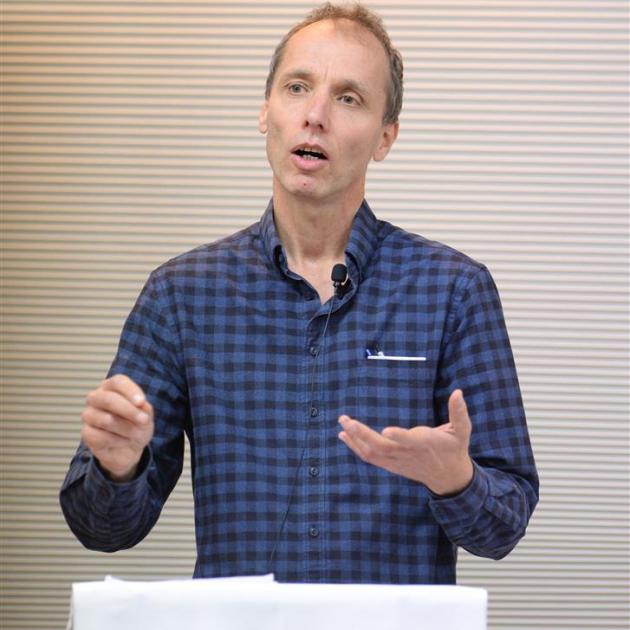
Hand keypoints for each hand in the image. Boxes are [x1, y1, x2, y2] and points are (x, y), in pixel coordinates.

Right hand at [81, 374, 153, 481]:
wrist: (130, 447)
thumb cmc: (137, 425)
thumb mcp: (146, 415)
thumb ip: (144, 408)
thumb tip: (140, 405)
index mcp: (112, 387)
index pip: (118, 382)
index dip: (130, 391)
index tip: (141, 402)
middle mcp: (97, 398)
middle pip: (108, 399)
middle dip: (128, 410)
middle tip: (143, 420)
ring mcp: (89, 415)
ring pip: (106, 420)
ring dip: (127, 428)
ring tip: (136, 433)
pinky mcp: (86, 433)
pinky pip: (100, 437)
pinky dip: (117, 440)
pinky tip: (124, 441)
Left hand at [338, 389, 472, 495]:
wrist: (448, 477)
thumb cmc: (454, 449)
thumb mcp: (462, 431)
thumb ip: (459, 412)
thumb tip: (458, 392)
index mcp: (424, 443)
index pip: (410, 441)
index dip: (399, 436)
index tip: (386, 430)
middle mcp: (407, 453)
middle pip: (382, 447)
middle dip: (362, 434)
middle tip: (346, 420)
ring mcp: (397, 461)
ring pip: (372, 453)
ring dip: (355, 439)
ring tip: (342, 423)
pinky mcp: (391, 465)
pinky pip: (370, 457)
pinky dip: (355, 447)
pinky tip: (344, 435)